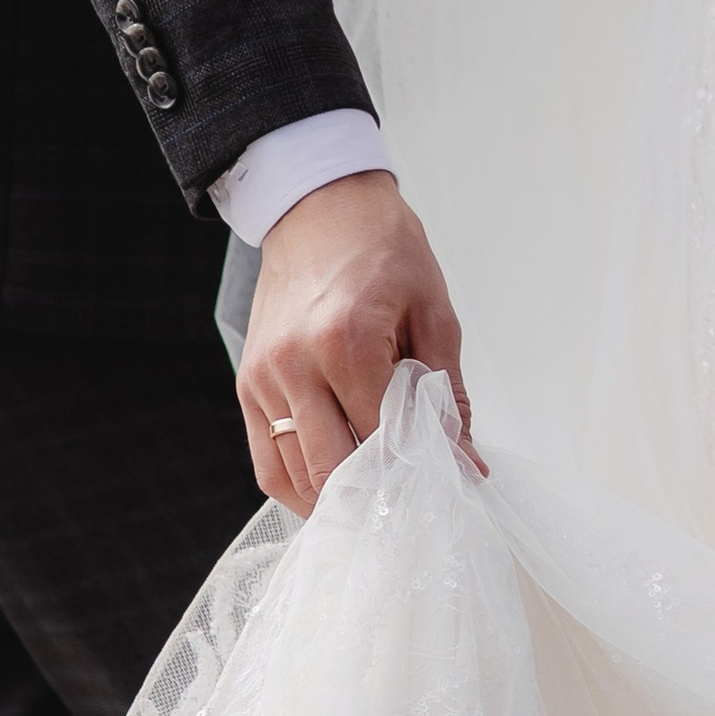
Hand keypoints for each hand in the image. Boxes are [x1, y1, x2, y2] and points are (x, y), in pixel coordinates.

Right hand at [235, 170, 476, 516]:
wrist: (320, 205)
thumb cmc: (383, 250)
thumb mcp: (433, 311)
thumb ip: (446, 394)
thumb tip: (465, 464)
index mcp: (346, 341)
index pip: (383, 440)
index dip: (418, 473)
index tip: (448, 490)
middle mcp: (295, 364)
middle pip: (334, 470)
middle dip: (377, 499)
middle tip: (414, 510)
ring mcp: (264, 378)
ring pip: (295, 476)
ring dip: (336, 502)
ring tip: (377, 506)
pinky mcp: (248, 384)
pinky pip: (266, 460)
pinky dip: (298, 487)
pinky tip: (334, 492)